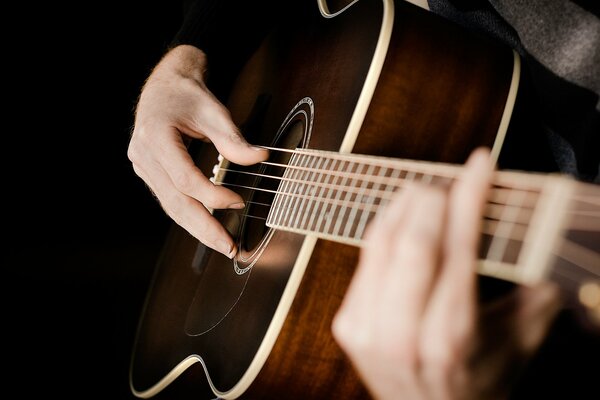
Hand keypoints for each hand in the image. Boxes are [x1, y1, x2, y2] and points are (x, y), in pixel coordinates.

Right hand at [128, 45, 268, 257]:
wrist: (164, 85)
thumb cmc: (188, 93)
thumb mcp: (213, 111)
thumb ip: (233, 139)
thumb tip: (260, 159)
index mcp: (155, 135)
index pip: (185, 178)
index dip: (213, 195)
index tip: (239, 203)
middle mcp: (142, 154)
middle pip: (175, 201)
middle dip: (204, 227)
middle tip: (228, 247)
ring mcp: (142, 165)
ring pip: (170, 206)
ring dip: (197, 228)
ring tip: (221, 245)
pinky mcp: (148, 172)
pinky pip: (169, 199)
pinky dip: (189, 215)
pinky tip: (207, 227)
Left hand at [332, 148, 560, 399]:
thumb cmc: (477, 382)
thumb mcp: (517, 344)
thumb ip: (535, 292)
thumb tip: (546, 237)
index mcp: (451, 339)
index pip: (458, 249)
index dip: (469, 197)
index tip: (480, 165)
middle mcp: (402, 335)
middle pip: (412, 241)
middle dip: (434, 198)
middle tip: (453, 179)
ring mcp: (366, 329)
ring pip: (381, 242)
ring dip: (405, 206)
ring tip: (429, 190)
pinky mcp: (346, 323)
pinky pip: (364, 257)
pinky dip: (384, 226)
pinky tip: (402, 214)